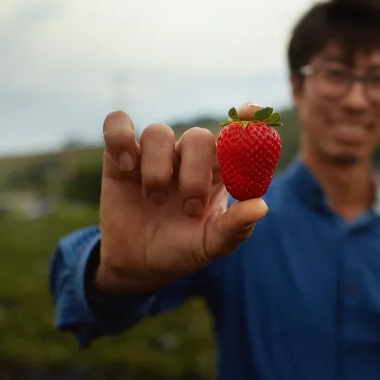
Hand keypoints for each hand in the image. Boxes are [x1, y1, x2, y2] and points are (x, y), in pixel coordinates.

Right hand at [95, 103, 268, 293]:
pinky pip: (118, 124)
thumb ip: (235, 228)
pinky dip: (120, 137)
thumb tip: (261, 206)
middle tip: (191, 207)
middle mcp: (189, 158)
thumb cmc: (182, 249)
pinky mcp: (120, 156)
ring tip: (156, 200)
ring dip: (157, 168)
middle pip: (198, 137)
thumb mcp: (211, 245)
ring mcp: (155, 155)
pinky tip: (126, 165)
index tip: (252, 113)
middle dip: (195, 172)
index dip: (248, 120)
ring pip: (158, 133)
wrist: (139, 265)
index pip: (237, 136)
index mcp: (218, 172)